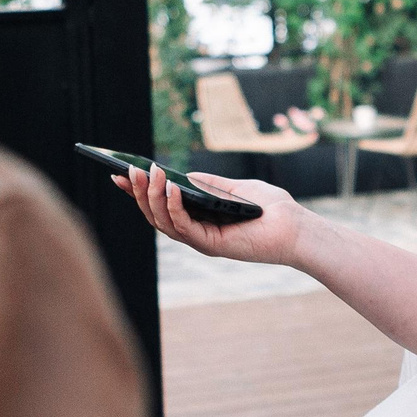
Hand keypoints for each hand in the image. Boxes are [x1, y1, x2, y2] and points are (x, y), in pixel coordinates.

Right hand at [114, 164, 304, 265]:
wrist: (297, 226)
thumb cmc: (273, 208)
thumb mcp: (238, 188)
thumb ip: (212, 184)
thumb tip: (185, 175)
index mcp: (199, 218)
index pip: (161, 206)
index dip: (139, 192)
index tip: (119, 173)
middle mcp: (196, 232)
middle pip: (156, 214)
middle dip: (139, 192)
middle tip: (127, 171)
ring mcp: (202, 240)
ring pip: (164, 222)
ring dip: (152, 197)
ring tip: (147, 173)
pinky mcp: (212, 245)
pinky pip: (184, 226)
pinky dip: (174, 207)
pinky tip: (170, 188)